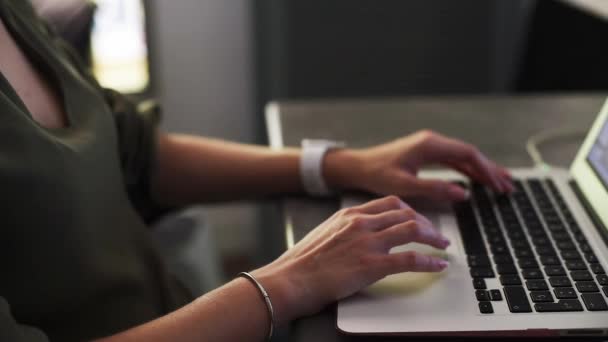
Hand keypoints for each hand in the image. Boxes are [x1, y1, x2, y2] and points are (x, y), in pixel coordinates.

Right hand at [251, 196, 448, 324]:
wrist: (291, 279)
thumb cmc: (303, 262)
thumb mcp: (326, 233)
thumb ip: (346, 229)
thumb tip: (361, 234)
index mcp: (350, 214)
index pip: (390, 203)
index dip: (411, 210)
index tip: (419, 219)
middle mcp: (361, 223)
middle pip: (406, 214)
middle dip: (427, 223)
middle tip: (436, 234)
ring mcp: (368, 242)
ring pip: (413, 230)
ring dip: (433, 238)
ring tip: (443, 246)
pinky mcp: (372, 265)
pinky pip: (410, 259)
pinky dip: (430, 261)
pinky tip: (438, 265)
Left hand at [324, 130, 512, 200]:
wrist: (358, 166)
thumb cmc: (376, 174)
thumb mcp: (404, 185)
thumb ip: (434, 189)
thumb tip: (463, 193)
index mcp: (429, 145)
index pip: (467, 153)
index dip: (486, 168)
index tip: (498, 184)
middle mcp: (432, 142)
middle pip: (469, 153)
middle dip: (490, 170)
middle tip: (507, 187)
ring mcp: (430, 146)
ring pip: (463, 156)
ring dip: (482, 170)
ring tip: (501, 185)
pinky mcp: (426, 153)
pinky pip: (453, 160)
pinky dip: (468, 170)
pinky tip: (478, 180)